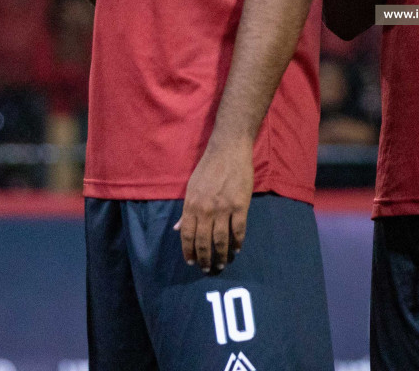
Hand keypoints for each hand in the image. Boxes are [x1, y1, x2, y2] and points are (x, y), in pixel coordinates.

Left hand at [176, 135, 253, 272]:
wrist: (228, 150)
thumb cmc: (208, 167)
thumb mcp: (191, 187)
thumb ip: (186, 210)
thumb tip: (178, 229)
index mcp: (191, 205)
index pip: (187, 235)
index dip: (189, 251)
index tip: (191, 262)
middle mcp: (205, 210)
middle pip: (204, 242)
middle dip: (205, 259)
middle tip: (207, 269)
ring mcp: (224, 208)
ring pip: (221, 239)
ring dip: (221, 255)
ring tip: (222, 264)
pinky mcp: (240, 205)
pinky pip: (239, 229)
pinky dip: (238, 242)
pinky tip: (237, 249)